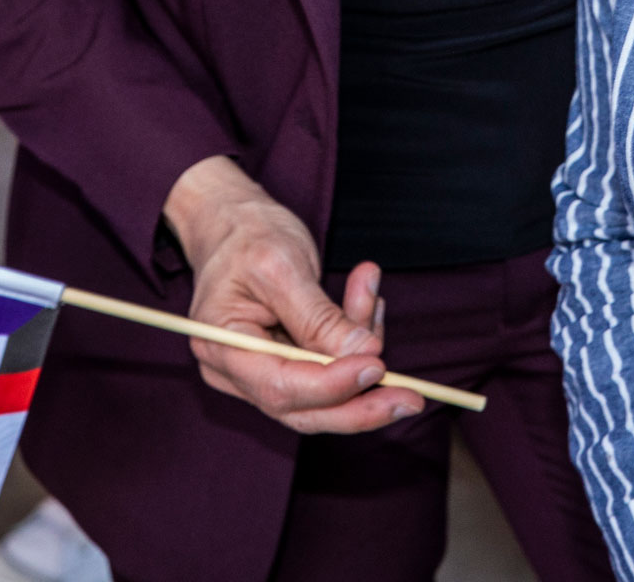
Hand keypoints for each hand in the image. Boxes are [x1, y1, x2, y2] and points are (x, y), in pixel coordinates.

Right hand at [161, 156, 421, 435]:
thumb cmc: (248, 236)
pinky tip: (368, 302)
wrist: (233, 223)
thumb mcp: (281, 265)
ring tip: (372, 295)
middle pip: (303, 410)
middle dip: (361, 405)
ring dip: (362, 355)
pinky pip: (328, 370)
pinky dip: (356, 342)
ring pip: (324, 394)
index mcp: (222, 347)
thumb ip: (318, 315)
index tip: (376, 366)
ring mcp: (259, 373)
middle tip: (411, 397)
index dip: (332, 386)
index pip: (279, 387)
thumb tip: (362, 354)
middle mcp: (236, 372)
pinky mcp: (285, 364)